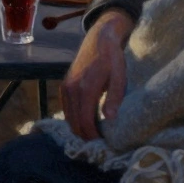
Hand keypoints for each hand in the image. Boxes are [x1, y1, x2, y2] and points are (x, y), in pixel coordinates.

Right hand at [60, 10, 133, 140]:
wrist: (99, 40)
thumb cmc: (112, 59)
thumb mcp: (119, 77)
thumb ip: (114, 97)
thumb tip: (110, 118)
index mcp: (85, 89)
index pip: (85, 121)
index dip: (93, 136)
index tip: (104, 142)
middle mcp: (71, 90)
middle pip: (74, 123)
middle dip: (86, 135)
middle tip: (101, 140)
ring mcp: (65, 88)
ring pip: (69, 118)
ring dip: (80, 128)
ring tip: (95, 132)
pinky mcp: (64, 86)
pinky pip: (66, 109)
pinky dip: (74, 118)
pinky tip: (86, 120)